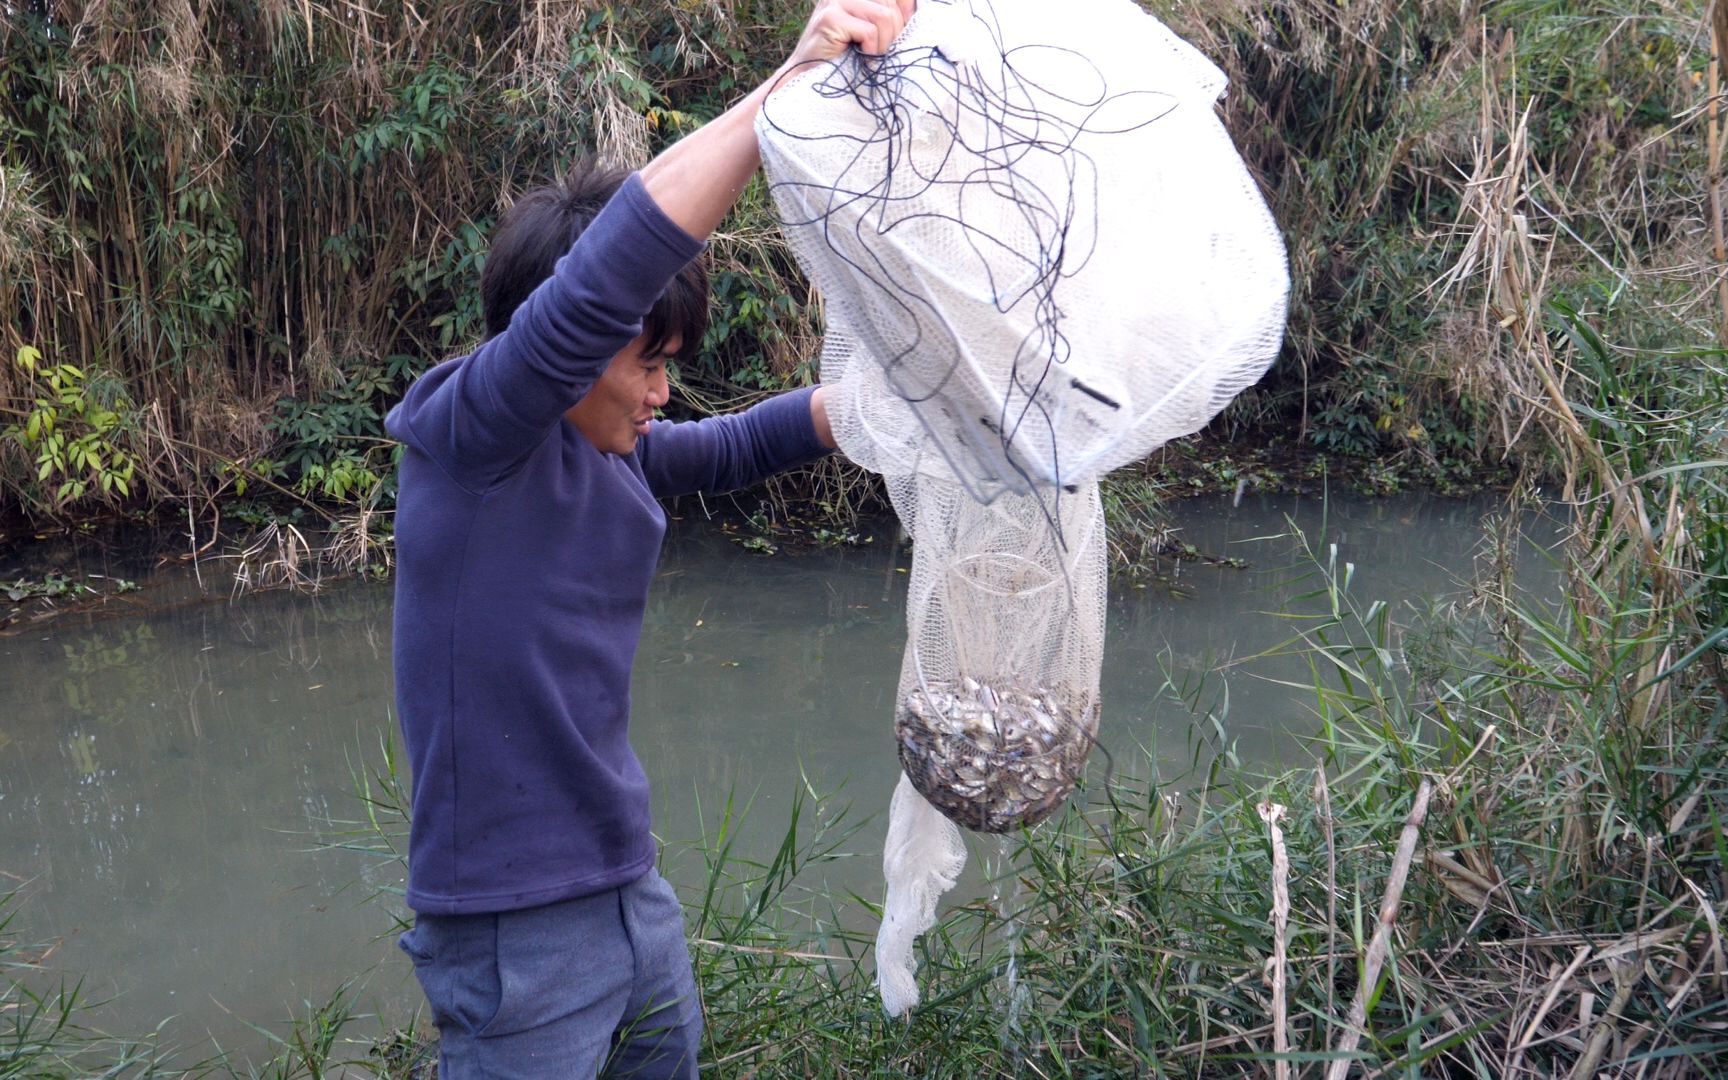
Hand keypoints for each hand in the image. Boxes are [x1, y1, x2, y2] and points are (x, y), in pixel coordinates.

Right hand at [786, 0, 915, 70]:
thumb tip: (915, 7)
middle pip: (892, 3)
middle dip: (894, 33)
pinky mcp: (830, 17)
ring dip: (883, 44)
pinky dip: (871, 51)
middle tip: (881, 52)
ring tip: (870, 56)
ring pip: (884, 16)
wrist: (808, 80)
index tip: (901, 33)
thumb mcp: (872, 33)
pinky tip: (861, 59)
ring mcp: (835, 0)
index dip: (906, 9)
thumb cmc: (844, 60)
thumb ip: (889, 15)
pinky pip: (869, 30)